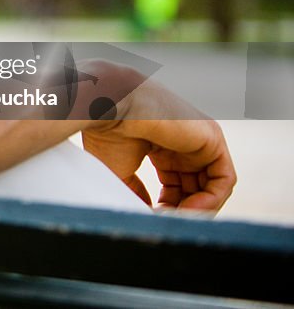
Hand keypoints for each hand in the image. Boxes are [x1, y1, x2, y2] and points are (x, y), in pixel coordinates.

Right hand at [77, 61, 235, 211]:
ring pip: (212, 187)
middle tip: (164, 223)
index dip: (166, 207)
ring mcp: (200, 141)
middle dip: (181, 210)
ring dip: (196, 209)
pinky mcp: (213, 140)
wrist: (108, 106)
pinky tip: (188, 210)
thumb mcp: (120, 172)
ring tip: (175, 220)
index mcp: (161, 146)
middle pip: (195, 188)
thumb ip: (137, 194)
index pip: (176, 185)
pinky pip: (224, 180)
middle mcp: (184, 143)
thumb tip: (147, 217)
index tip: (150, 218)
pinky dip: (211, 201)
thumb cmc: (106, 134)